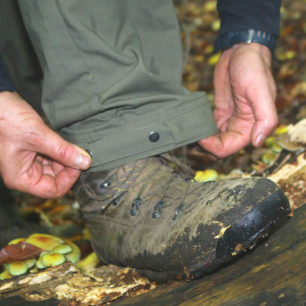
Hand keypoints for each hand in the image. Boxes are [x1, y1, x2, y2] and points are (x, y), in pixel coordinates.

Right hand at [0, 92, 91, 197]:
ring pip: (56, 167)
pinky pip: (53, 156)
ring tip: (73, 146)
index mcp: (21, 178)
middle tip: (80, 153)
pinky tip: (66, 143)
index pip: (53, 190)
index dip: (69, 179)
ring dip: (67, 158)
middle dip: (69, 167)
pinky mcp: (34, 151)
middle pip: (56, 179)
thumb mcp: (38, 136)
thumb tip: (85, 162)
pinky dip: (62, 151)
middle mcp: (25, 173)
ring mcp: (29, 162)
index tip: (80, 164)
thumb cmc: (5, 119)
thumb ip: (63, 151)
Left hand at [199, 43, 277, 157]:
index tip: (201, 138)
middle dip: (204, 145)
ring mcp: (228, 121)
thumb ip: (265, 119)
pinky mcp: (219, 113)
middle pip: (219, 148)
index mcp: (251, 127)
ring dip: (201, 139)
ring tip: (188, 131)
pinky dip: (200, 129)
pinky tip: (191, 124)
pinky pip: (209, 128)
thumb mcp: (261, 92)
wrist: (241, 51)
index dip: (214, 148)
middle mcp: (240, 127)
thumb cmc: (253, 69)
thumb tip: (258, 142)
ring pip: (213, 140)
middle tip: (191, 135)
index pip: (229, 148)